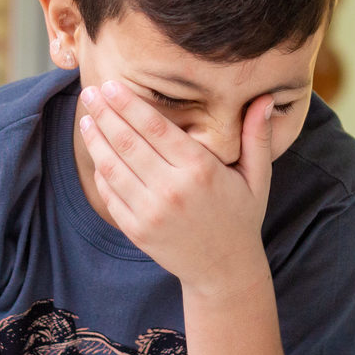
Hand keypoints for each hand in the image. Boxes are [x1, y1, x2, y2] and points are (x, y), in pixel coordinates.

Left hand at [78, 80, 274, 298]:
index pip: (155, 128)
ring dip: (96, 139)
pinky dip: (100, 171)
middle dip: (106, 114)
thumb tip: (266, 98)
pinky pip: (110, 195)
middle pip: (128, 142)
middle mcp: (172, 189)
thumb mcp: (258, 177)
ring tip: (87, 117)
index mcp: (200, 170)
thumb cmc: (241, 216)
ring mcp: (151, 212)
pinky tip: (96, 152)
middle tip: (91, 92)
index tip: (113, 85)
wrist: (224, 270)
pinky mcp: (137, 230)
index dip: (130, 104)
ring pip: (113, 167)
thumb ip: (257, 136)